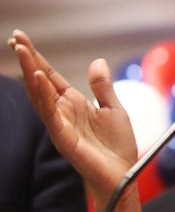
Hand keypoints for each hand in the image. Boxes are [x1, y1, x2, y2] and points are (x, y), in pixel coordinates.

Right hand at [7, 30, 139, 211]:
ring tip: (23, 51)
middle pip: (40, 81)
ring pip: (40, 95)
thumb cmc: (116, 145)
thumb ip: (102, 87)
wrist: (122, 173)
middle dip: (28, 60)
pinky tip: (40, 78)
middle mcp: (62, 112)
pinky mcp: (63, 137)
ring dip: (31, 72)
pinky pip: (51, 114)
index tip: (22, 39)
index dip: (38, 58)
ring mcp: (60, 124)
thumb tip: (97, 61)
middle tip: (15, 38)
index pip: (50, 76)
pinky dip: (44, 95)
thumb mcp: (113, 108)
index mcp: (73, 103)